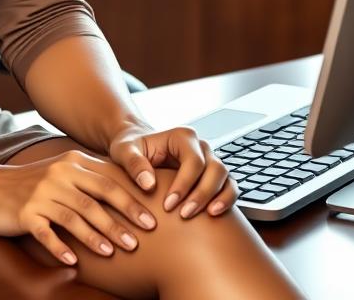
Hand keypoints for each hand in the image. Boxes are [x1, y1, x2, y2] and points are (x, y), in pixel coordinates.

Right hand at [0, 150, 158, 266]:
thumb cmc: (30, 184)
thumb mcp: (59, 174)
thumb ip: (87, 179)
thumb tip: (127, 194)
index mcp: (70, 164)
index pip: (108, 182)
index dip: (131, 201)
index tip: (153, 220)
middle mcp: (57, 176)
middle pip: (95, 200)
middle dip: (119, 220)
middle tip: (139, 241)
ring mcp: (40, 194)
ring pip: (74, 217)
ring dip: (95, 236)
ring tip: (113, 252)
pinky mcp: (25, 213)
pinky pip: (46, 233)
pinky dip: (60, 248)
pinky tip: (73, 262)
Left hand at [108, 121, 237, 218]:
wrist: (137, 151)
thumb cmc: (130, 149)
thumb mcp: (124, 151)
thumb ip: (133, 163)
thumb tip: (148, 183)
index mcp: (182, 137)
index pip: (193, 161)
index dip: (184, 183)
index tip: (169, 204)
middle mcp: (200, 147)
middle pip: (215, 169)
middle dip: (202, 193)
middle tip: (184, 214)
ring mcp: (210, 161)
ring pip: (226, 178)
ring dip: (218, 198)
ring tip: (206, 216)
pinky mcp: (213, 177)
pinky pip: (229, 188)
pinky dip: (226, 201)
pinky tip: (213, 214)